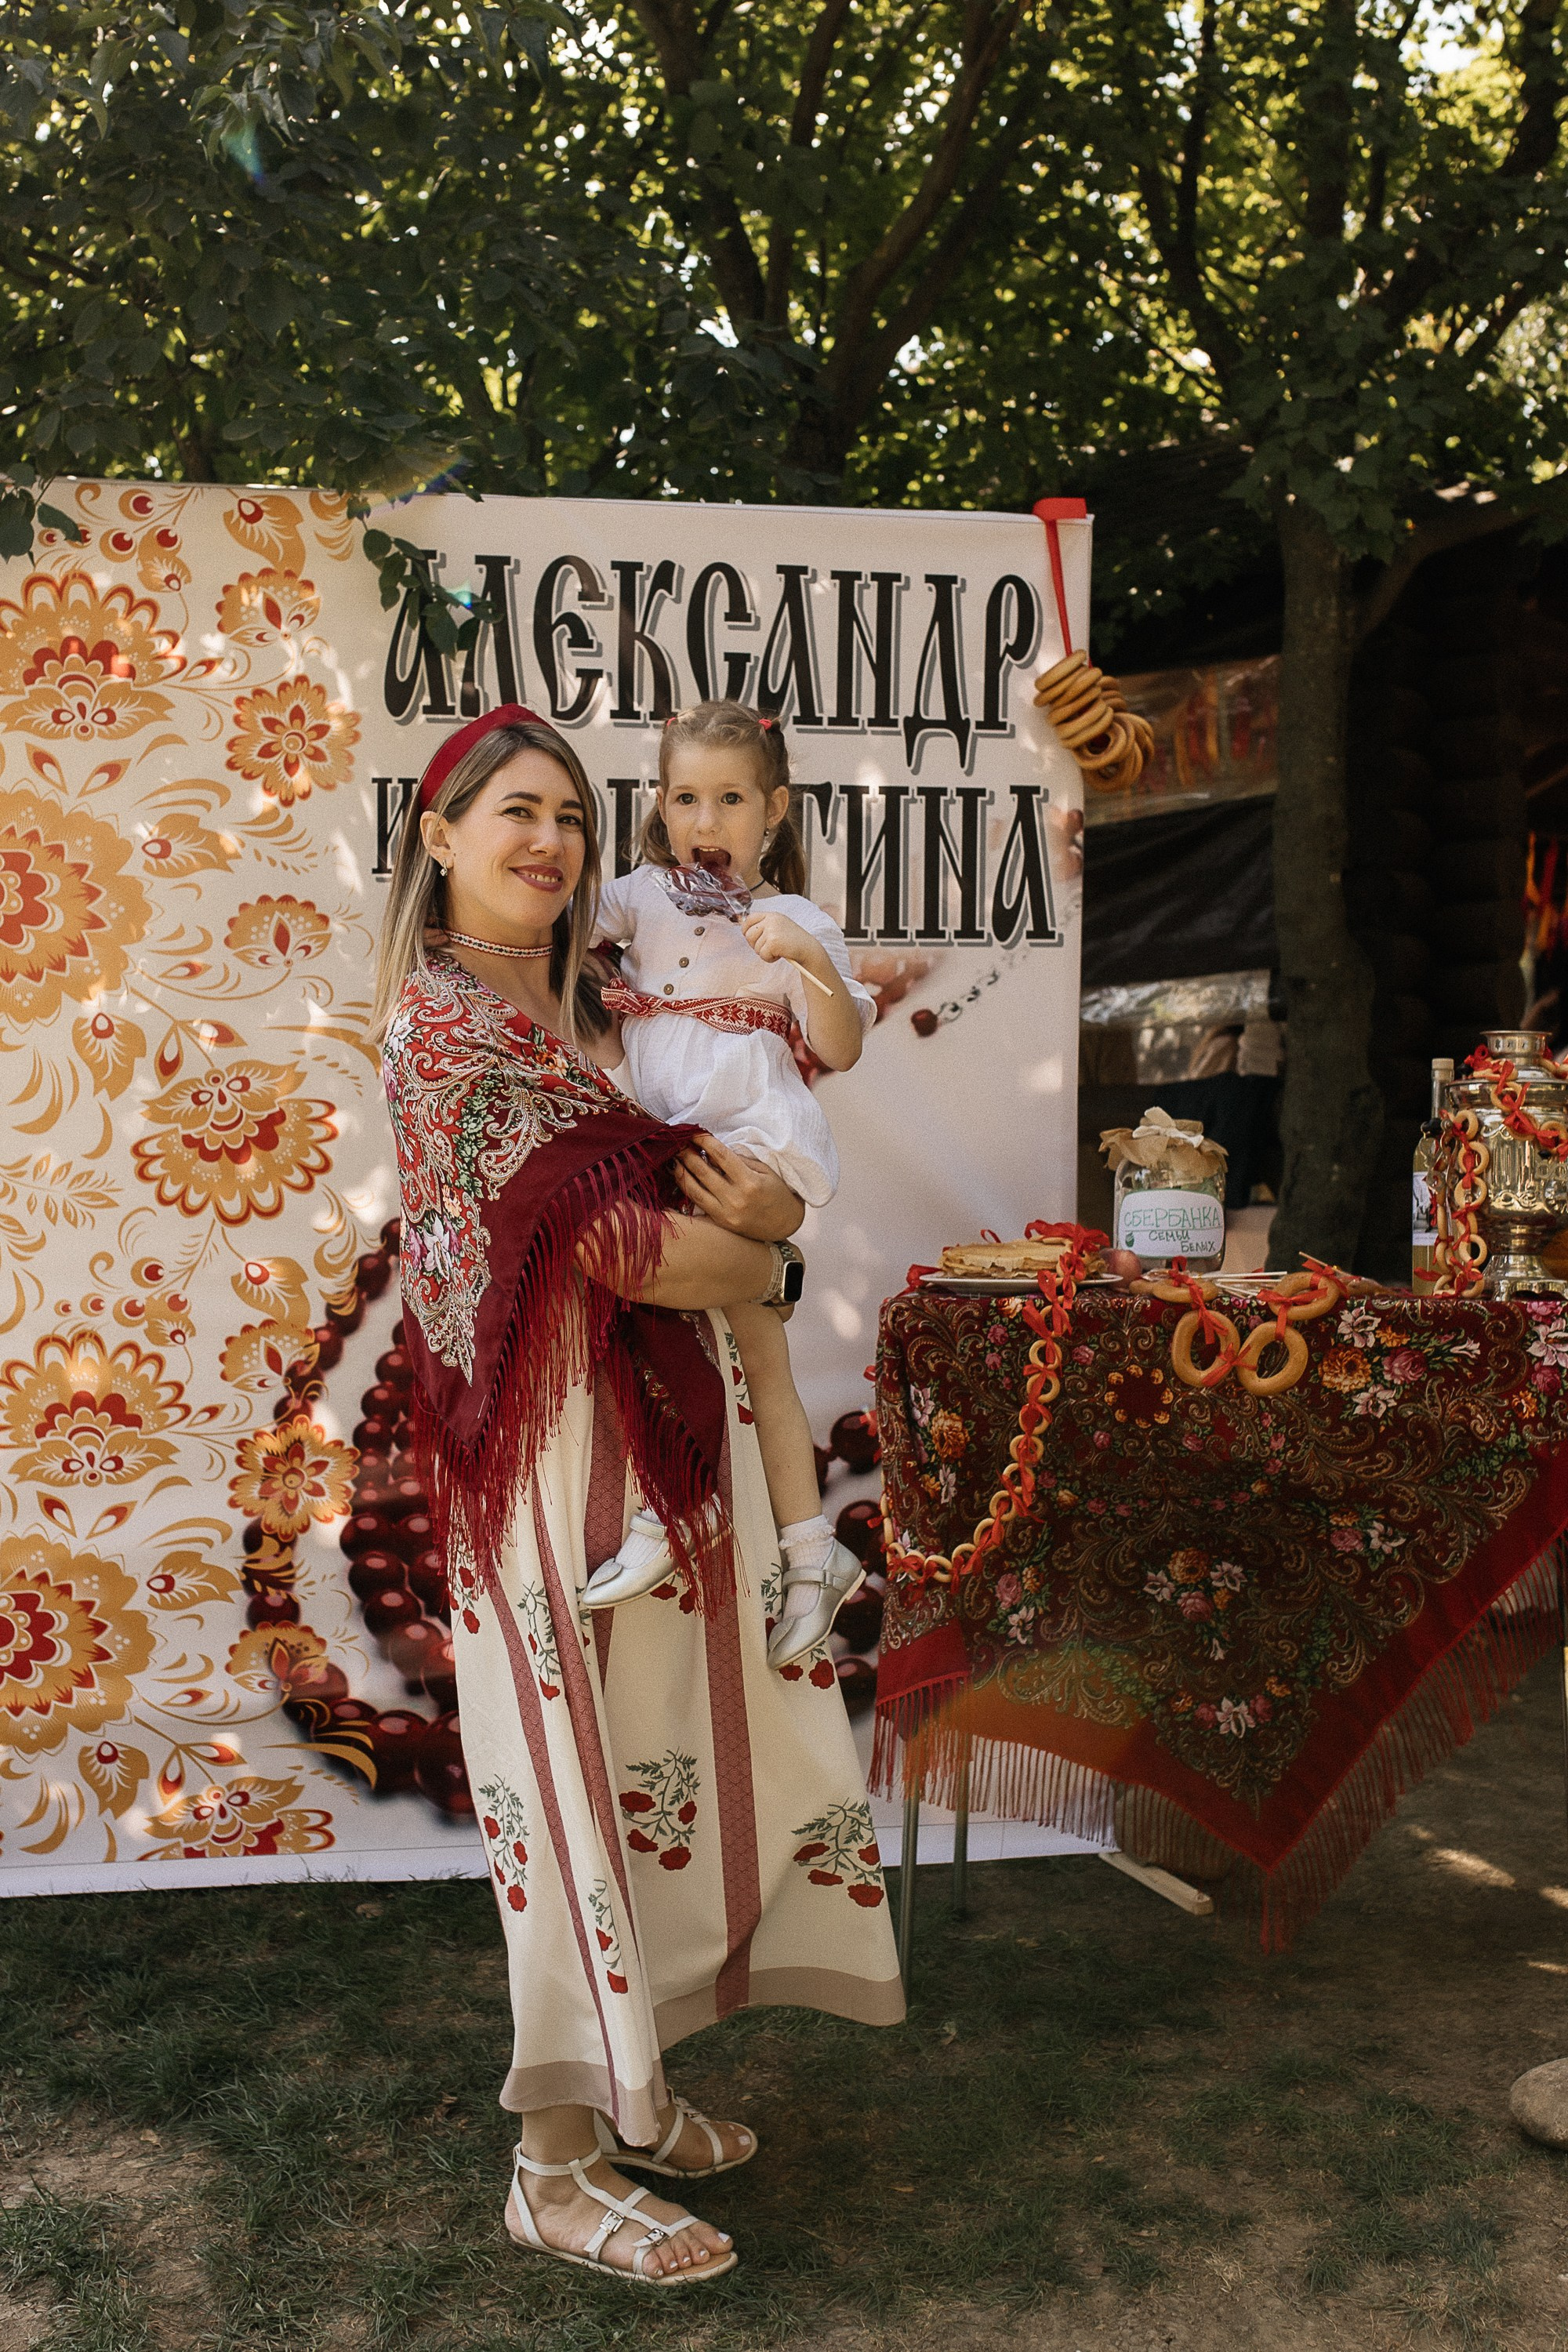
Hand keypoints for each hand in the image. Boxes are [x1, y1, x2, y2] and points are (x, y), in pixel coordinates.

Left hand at [674, 1132, 803, 1238]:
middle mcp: (736, 1199)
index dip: (704, 1142)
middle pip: (703, 1172)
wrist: (785, 1224)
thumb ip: (740, 1161)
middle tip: (676, 1143)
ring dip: (681, 1173)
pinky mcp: (721, 1224)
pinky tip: (679, 1181)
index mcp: (750, 1182)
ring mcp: (726, 1214)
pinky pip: (698, 1206)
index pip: (721, 1156)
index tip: (693, 1132)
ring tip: (673, 1160)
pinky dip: (687, 1192)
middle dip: (687, 1154)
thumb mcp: (765, 1171)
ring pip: (694, 1191)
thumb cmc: (777, 1193)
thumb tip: (713, 1153)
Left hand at [741, 909, 829, 978]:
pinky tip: (780, 955)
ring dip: (765, 953)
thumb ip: (765, 926)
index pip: (749, 919)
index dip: (746, 930)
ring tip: (778, 950)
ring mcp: (772, 930)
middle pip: (749, 935)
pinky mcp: (773, 942)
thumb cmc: (793, 941)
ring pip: (755, 947)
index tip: (751, 938)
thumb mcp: (779, 927)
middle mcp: (771, 920)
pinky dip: (770, 959)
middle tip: (768, 948)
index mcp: (772, 915)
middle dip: (755, 945)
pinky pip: (762, 955)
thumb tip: (746, 932)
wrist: (808, 949)